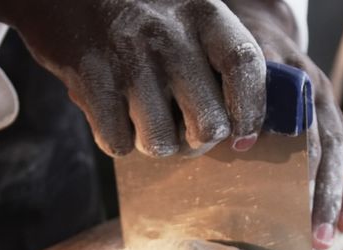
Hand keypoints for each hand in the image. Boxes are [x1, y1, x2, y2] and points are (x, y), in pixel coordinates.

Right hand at [0, 0, 267, 156]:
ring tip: (146, 118)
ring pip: (162, 144)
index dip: (251, 111)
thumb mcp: (188, 14)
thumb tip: (244, 135)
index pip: (245, 66)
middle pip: (209, 124)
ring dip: (156, 142)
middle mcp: (169, 34)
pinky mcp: (91, 77)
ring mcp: (129, 57)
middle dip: (198, 141)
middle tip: (185, 129)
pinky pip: (119, 143)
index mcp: (203, 13)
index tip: (243, 136)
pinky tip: (115, 111)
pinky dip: (118, 139)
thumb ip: (221, 61)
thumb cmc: (139, 13)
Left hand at [224, 0, 342, 248]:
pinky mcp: (338, 121)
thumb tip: (238, 143)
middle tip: (312, 234)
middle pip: (327, 145)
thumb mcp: (228, 67)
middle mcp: (317, 89)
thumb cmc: (235, 59)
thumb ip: (236, 100)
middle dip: (322, 192)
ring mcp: (331, 106)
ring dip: (338, 199)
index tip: (291, 195)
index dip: (296, 155)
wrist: (262, 29)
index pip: (300, 120)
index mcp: (290, 75)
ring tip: (328, 238)